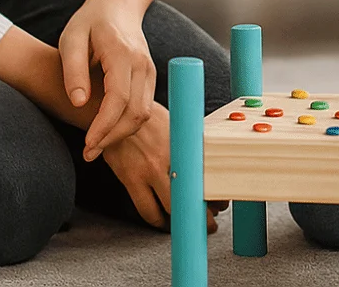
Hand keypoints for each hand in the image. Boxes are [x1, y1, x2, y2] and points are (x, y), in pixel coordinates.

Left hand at [58, 0, 156, 160]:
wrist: (119, 5)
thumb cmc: (91, 20)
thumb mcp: (71, 39)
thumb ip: (73, 70)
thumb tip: (78, 103)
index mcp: (122, 53)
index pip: (119, 99)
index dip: (103, 126)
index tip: (86, 144)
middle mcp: (142, 63)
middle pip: (136, 111)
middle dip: (112, 137)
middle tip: (88, 153)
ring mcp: (150, 69)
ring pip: (143, 112)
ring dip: (121, 134)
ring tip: (94, 145)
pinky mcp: (149, 76)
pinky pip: (143, 106)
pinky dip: (127, 123)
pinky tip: (106, 130)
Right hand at [102, 104, 222, 232]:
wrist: (118, 114)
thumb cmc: (150, 120)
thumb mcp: (177, 128)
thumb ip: (190, 147)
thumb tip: (207, 166)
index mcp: (183, 143)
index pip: (206, 174)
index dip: (215, 193)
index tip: (221, 202)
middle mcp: (169, 157)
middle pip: (191, 194)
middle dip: (203, 213)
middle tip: (209, 220)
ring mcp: (149, 170)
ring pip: (169, 208)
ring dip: (181, 221)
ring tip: (188, 224)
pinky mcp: (131, 179)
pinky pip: (146, 210)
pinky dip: (157, 220)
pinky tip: (164, 222)